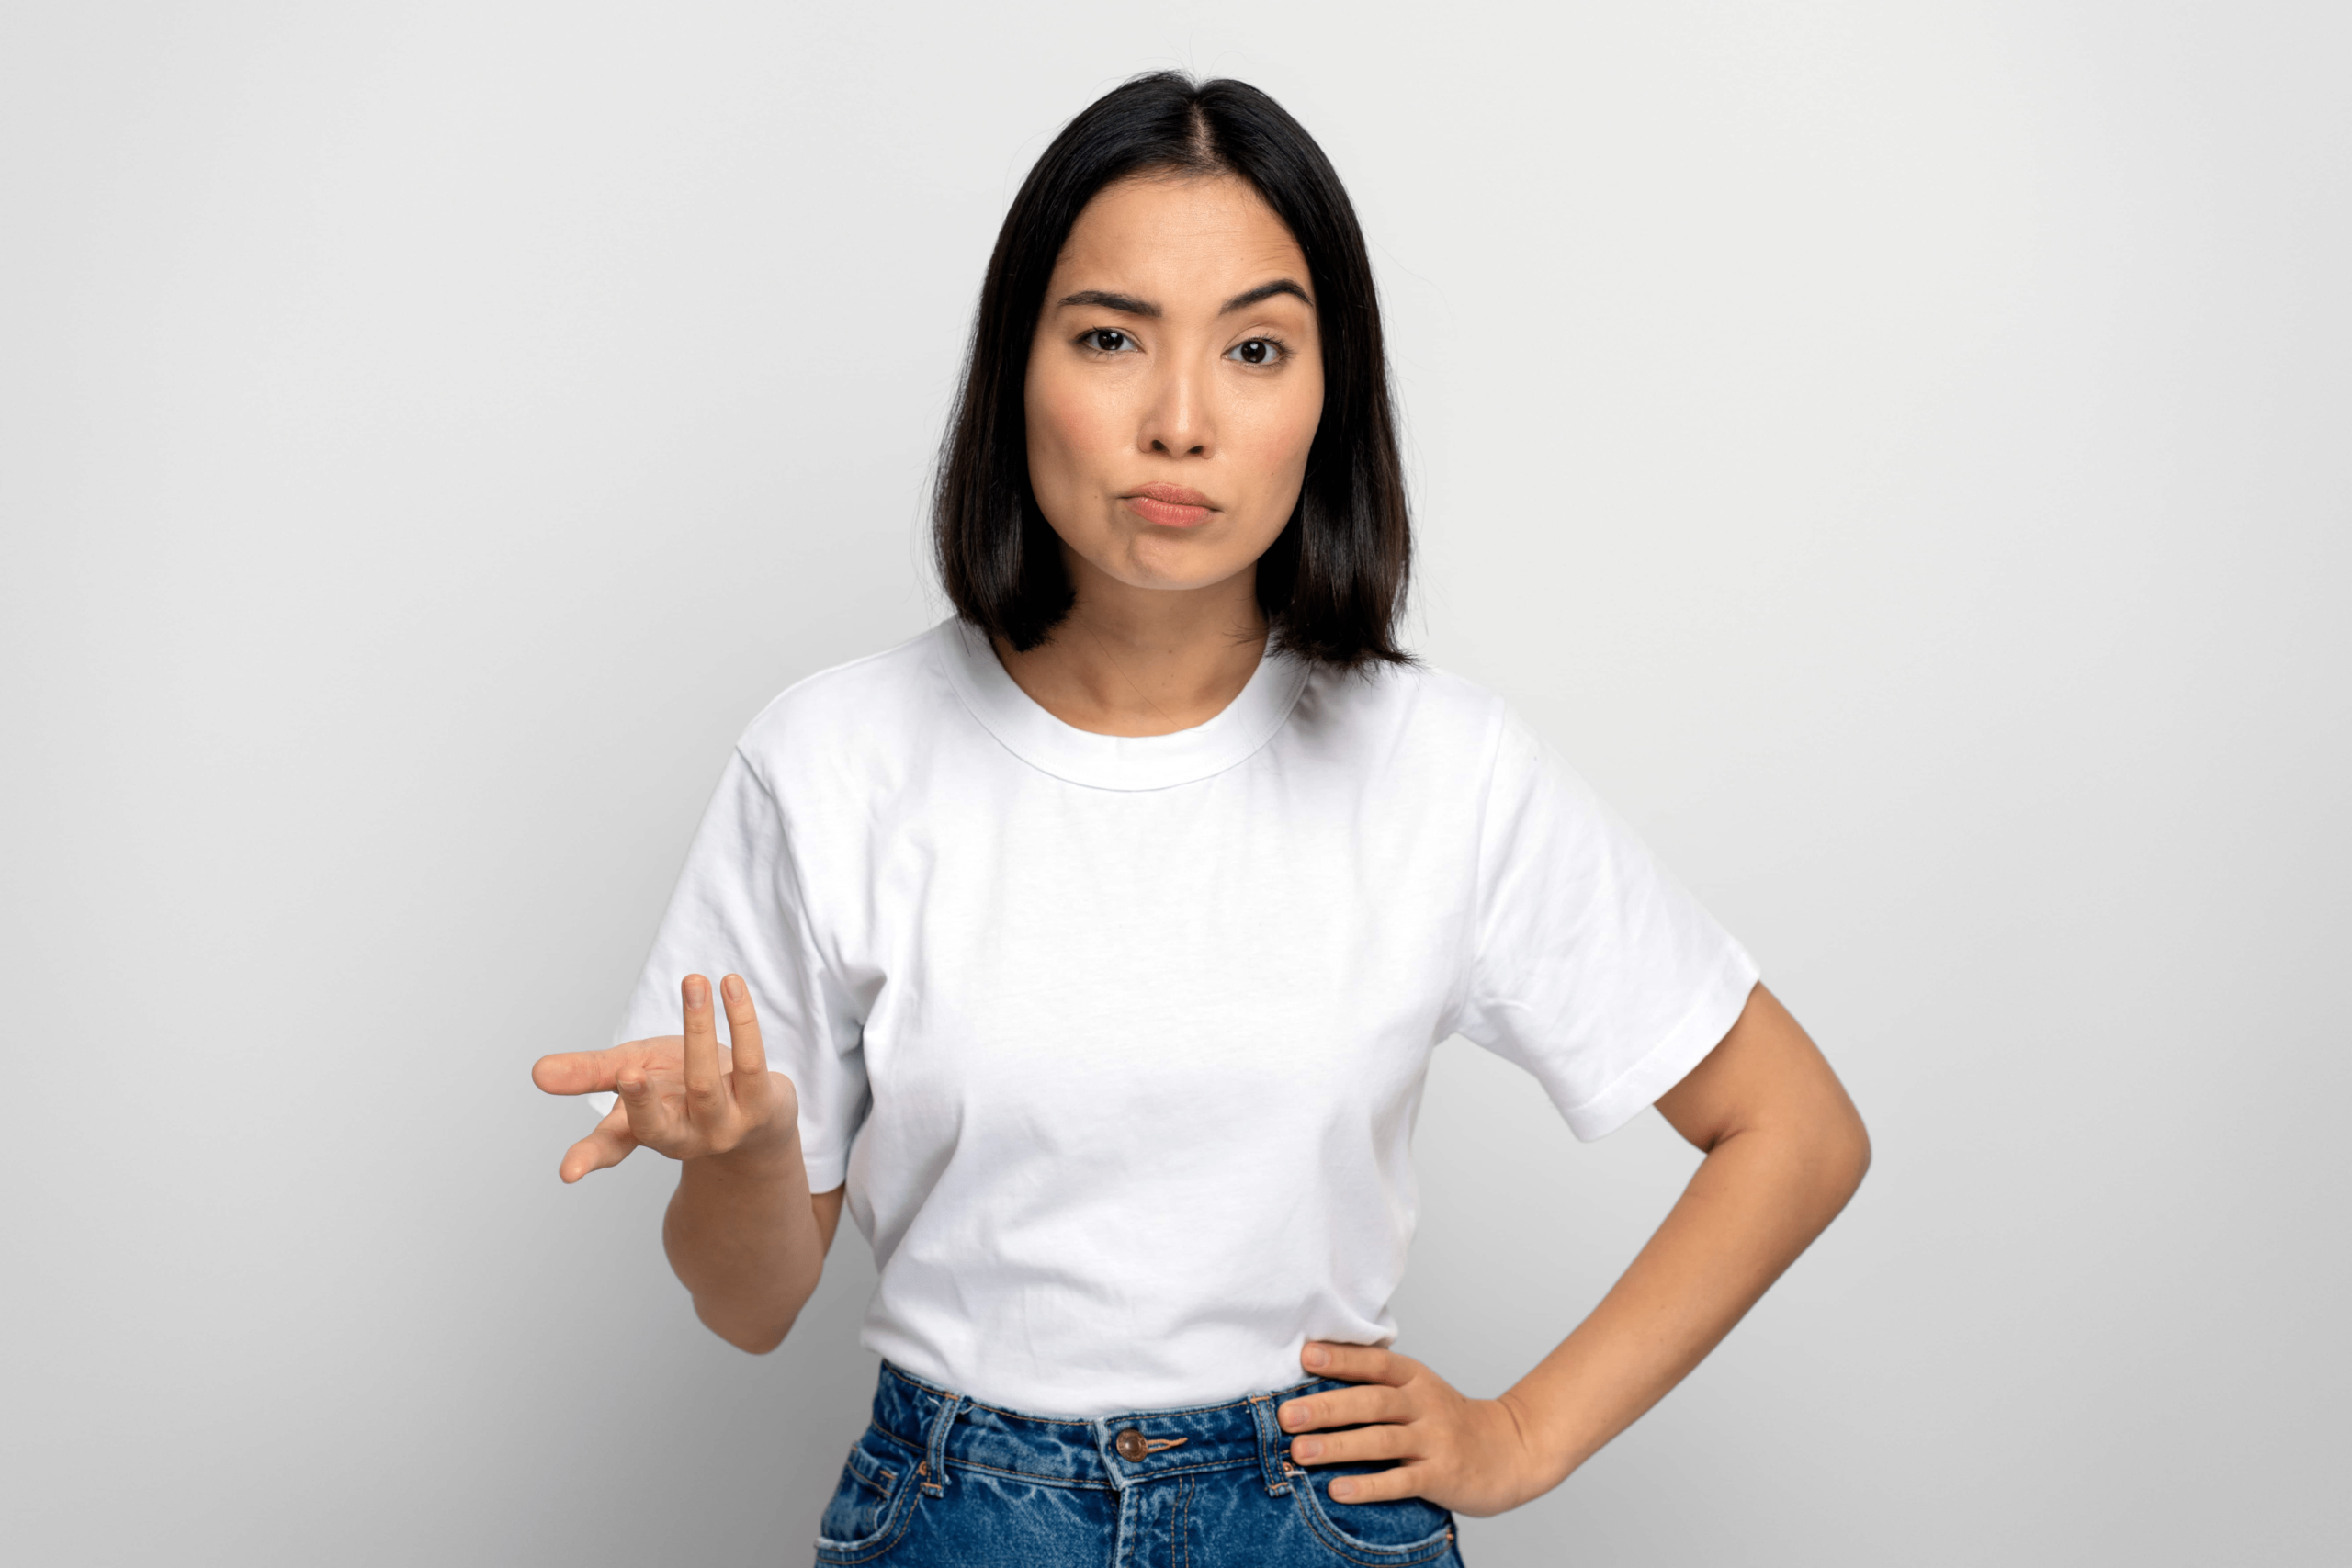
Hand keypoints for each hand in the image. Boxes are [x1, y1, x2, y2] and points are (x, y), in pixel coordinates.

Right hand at [531, 974, 798, 1183]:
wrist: (759, 1117)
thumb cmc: (684, 1091)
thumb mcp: (635, 1075)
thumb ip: (590, 1073)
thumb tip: (536, 1072)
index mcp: (644, 1131)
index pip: (611, 1147)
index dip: (589, 1157)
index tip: (568, 1171)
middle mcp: (683, 1136)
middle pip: (658, 1125)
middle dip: (642, 1101)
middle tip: (629, 1071)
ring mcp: (724, 1125)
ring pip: (705, 1082)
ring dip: (698, 1028)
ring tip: (693, 980)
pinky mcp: (762, 1105)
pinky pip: (752, 1061)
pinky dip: (742, 1019)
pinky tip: (731, 984)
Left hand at [1276, 1342, 1562, 1516]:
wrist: (1510, 1451)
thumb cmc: (1448, 1421)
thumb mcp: (1419, 1391)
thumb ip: (1377, 1383)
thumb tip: (1314, 1370)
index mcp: (1415, 1378)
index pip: (1376, 1363)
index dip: (1342, 1358)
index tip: (1306, 1356)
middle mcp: (1424, 1404)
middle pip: (1372, 1402)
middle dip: (1327, 1408)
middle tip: (1288, 1415)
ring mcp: (1434, 1441)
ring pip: (1381, 1441)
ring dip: (1339, 1446)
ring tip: (1301, 1453)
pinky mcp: (1441, 1476)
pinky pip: (1401, 1481)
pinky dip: (1369, 1486)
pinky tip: (1339, 1490)